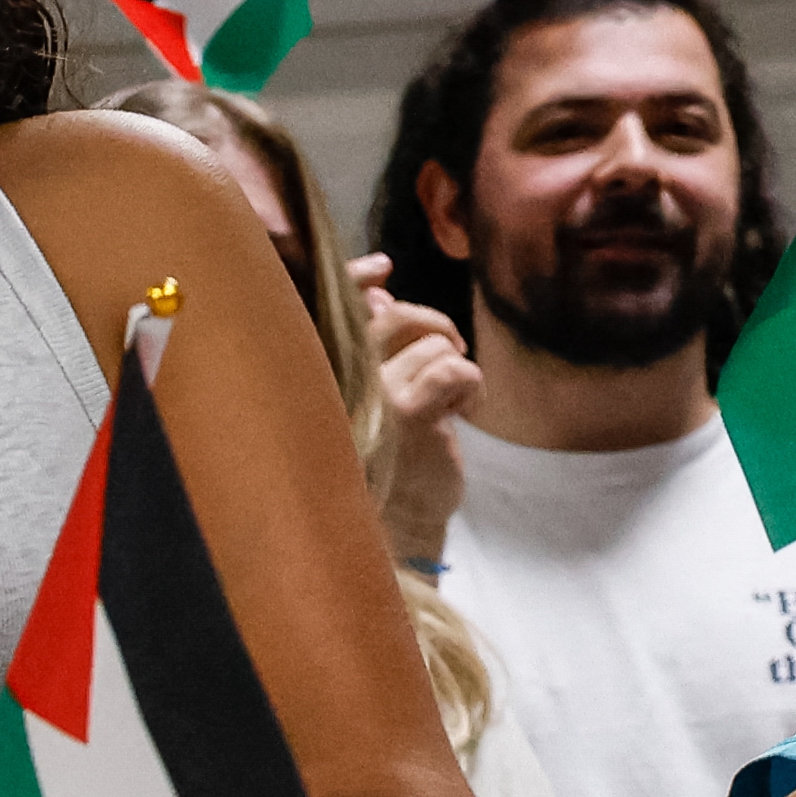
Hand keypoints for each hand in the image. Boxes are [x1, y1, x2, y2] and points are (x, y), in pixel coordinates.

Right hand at [349, 256, 477, 568]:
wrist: (396, 528)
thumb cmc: (385, 463)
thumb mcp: (371, 397)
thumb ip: (370, 344)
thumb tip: (378, 288)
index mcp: (324, 374)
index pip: (337, 310)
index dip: (357, 280)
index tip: (382, 269)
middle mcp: (339, 379)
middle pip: (395, 318)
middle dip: (432, 326)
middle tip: (451, 350)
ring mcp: (373, 394)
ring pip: (434, 346)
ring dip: (455, 370)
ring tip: (450, 406)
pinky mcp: (409, 413)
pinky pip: (455, 369)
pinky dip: (471, 385)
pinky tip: (463, 411)